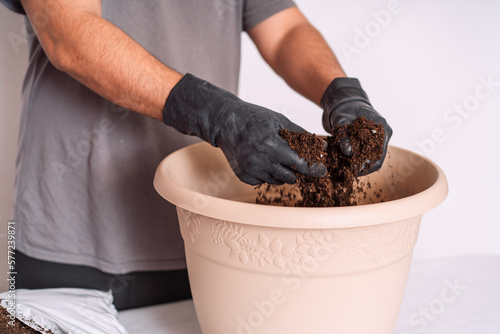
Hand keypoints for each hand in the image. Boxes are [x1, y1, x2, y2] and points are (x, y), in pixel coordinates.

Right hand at [163, 73, 325, 184]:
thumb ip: (300, 135)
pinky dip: (268, 174)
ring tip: (275, 155)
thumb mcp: (279, 120)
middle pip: (291, 176)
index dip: (313, 168)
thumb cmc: (254, 118)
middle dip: (298, 170)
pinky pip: (264, 181)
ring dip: (283, 172)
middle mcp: (260, 161)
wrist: (225, 122)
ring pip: (278, 181)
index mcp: (271, 145)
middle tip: (297, 159)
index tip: (323, 171)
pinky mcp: (244, 176)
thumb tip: (321, 147)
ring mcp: (251, 170)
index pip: (299, 164)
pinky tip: (262, 160)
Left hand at [321, 78, 392, 174]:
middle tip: (348, 173)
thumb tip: (348, 151)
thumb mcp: (342, 121)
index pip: (379, 153)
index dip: (367, 166)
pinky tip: (346, 164)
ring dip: (360, 165)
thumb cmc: (344, 109)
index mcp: (381, 128)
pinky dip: (356, 160)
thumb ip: (345, 135)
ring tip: (346, 169)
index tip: (354, 171)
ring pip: (372, 158)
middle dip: (363, 167)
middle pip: (377, 159)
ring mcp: (378, 138)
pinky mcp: (370, 141)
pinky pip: (366, 154)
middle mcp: (383, 134)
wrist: (345, 102)